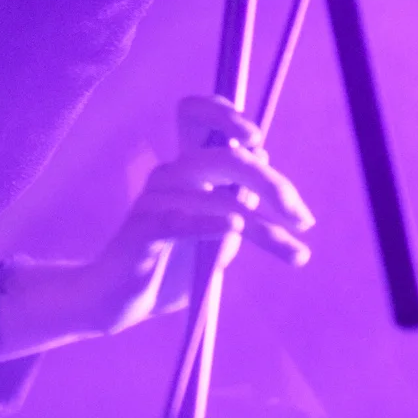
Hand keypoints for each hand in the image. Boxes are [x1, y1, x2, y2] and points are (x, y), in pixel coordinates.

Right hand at [0, 96, 312, 361]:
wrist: (115, 301)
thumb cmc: (168, 267)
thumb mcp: (217, 236)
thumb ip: (238, 202)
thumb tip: (264, 165)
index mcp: (185, 170)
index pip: (198, 117)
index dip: (226, 116)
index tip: (258, 142)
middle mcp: (168, 176)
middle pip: (224, 158)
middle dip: (272, 184)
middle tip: (302, 218)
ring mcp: (153, 201)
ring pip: (215, 197)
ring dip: (261, 226)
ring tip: (294, 253)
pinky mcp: (141, 231)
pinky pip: (179, 220)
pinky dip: (208, 222)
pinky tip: (234, 227)